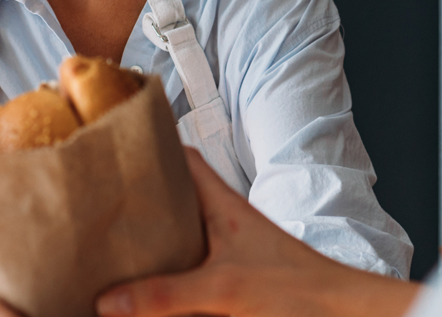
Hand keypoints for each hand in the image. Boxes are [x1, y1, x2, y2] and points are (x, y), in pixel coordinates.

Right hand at [95, 148, 421, 316]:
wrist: (341, 313)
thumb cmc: (300, 290)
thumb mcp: (223, 289)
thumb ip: (164, 295)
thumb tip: (107, 300)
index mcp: (223, 204)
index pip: (184, 156)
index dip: (150, 144)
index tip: (115, 142)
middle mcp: (226, 221)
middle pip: (175, 195)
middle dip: (140, 197)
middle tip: (100, 201)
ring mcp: (231, 249)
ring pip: (182, 232)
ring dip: (153, 237)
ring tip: (112, 243)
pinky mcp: (236, 277)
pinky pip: (192, 265)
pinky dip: (169, 271)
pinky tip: (147, 288)